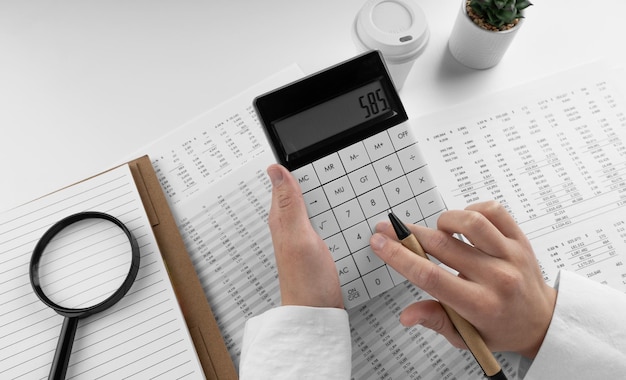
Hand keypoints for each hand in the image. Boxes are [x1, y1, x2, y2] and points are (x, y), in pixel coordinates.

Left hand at [266, 164, 343, 308]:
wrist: (317, 313)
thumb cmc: (305, 281)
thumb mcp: (298, 235)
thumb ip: (290, 203)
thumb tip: (275, 170)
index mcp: (282, 217)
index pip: (285, 181)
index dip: (298, 166)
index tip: (312, 151)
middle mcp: (291, 224)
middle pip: (305, 191)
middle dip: (319, 178)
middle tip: (335, 163)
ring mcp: (305, 235)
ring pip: (319, 205)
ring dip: (331, 196)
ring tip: (344, 182)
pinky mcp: (319, 245)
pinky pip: (329, 221)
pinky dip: (338, 215)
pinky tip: (348, 213)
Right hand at [370, 201, 555, 357]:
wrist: (541, 320)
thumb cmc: (500, 327)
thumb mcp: (465, 336)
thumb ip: (435, 320)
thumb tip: (407, 315)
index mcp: (480, 305)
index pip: (431, 276)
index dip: (399, 257)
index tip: (380, 243)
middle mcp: (498, 278)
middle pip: (443, 246)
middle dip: (407, 234)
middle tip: (388, 228)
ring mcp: (512, 255)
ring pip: (470, 222)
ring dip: (444, 221)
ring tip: (437, 232)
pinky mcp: (520, 239)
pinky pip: (493, 211)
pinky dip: (471, 211)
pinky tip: (464, 225)